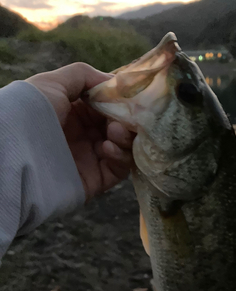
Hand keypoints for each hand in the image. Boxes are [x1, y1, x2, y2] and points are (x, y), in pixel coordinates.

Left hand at [27, 62, 134, 200]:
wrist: (17, 154)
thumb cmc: (31, 112)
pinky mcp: (95, 180)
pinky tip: (107, 148)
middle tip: (127, 117)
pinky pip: (118, 170)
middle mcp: (82, 136)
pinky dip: (120, 157)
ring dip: (124, 138)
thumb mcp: (52, 83)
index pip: (106, 106)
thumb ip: (84, 75)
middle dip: (126, 120)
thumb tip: (114, 81)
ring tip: (116, 132)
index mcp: (72, 113)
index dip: (120, 101)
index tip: (131, 97)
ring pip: (123, 148)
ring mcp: (89, 159)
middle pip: (118, 127)